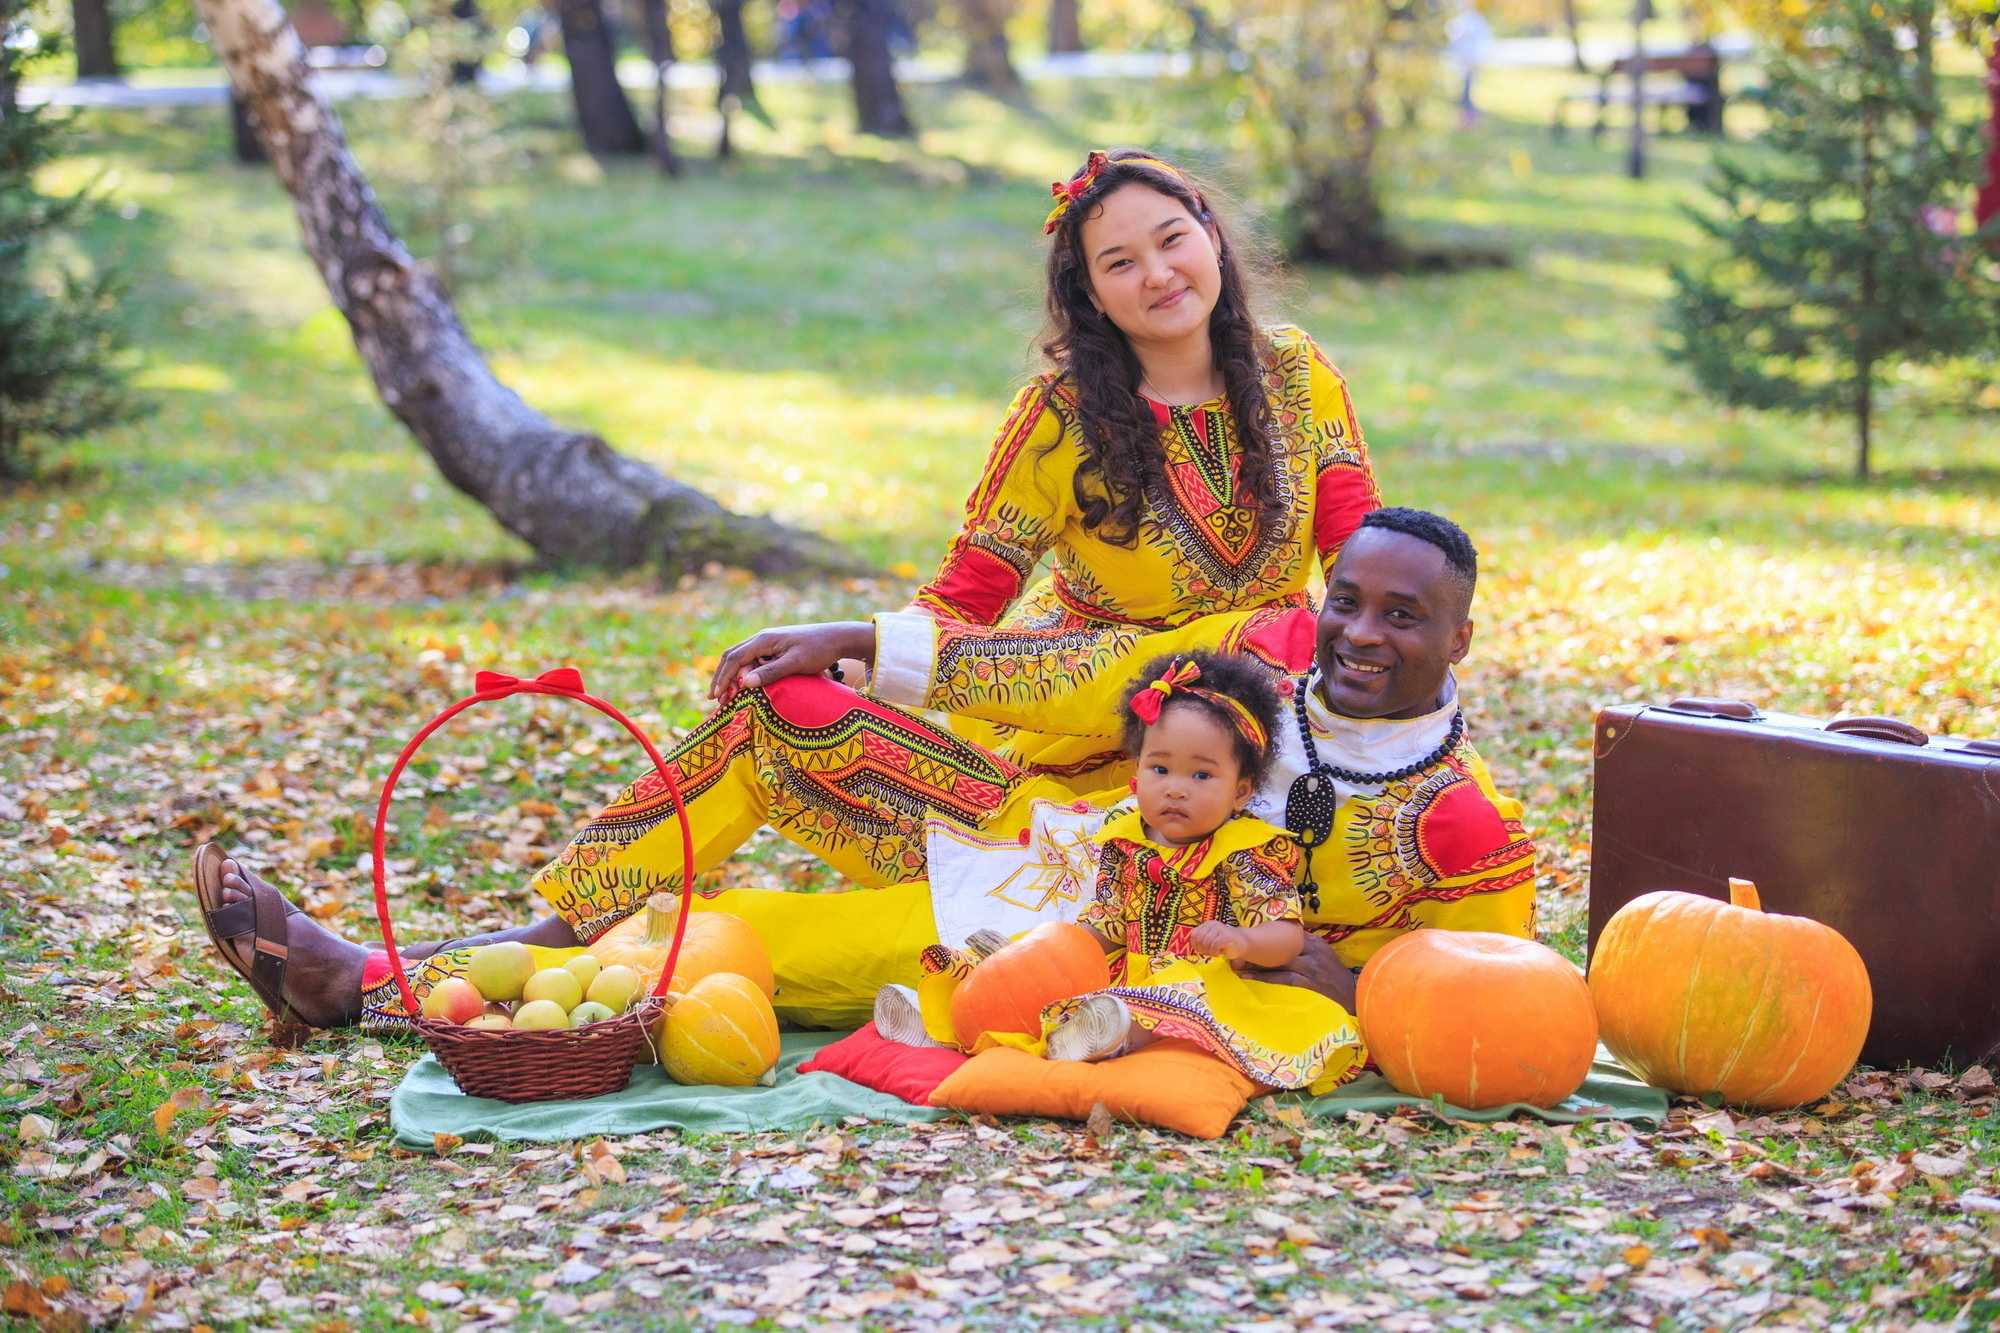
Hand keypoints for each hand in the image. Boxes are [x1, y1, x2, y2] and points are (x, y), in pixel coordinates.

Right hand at [707, 621, 875, 701]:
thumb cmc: (818, 650)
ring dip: (731, 676)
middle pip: (732, 657)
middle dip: (721, 677)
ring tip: (726, 697)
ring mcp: (767, 642)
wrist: (836, 638)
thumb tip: (745, 683)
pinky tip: (742, 686)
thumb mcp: (795, 663)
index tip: (718, 696)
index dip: (724, 678)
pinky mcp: (773, 648)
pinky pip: (751, 660)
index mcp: (763, 640)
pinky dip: (743, 673)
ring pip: (740, 658)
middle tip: (714, 699)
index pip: (734, 659)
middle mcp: (761, 639)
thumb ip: (771, 672)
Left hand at [1188, 920, 1249, 959]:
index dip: (1195, 945)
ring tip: (1214, 953)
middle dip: (1203, 949)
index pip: (1194, 935)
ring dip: (1209, 952)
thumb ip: (1202, 940)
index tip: (1201, 950)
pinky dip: (1214, 953)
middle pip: (1199, 939)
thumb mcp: (1211, 940)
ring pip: (1206, 943)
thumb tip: (1194, 947)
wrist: (1242, 943)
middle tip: (1209, 953)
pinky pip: (1214, 946)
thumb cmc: (1224, 944)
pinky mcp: (1225, 936)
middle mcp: (1212, 924)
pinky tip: (1218, 953)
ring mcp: (1219, 929)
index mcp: (1207, 924)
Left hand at [1234, 930, 1358, 1010]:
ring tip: (1237, 965)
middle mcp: (1311, 952)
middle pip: (1278, 948)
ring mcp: (1310, 968)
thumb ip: (1304, 947)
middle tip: (1235, 950)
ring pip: (1278, 962)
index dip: (1266, 935)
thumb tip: (1279, 941)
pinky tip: (1249, 979)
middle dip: (1257, 949)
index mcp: (1314, 943)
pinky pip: (1283, 979)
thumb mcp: (1323, 955)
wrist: (1354, 995)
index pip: (1287, 934)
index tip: (1247, 936)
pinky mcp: (1308, 984)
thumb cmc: (1334, 975)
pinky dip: (1265, 978)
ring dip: (1256, 964)